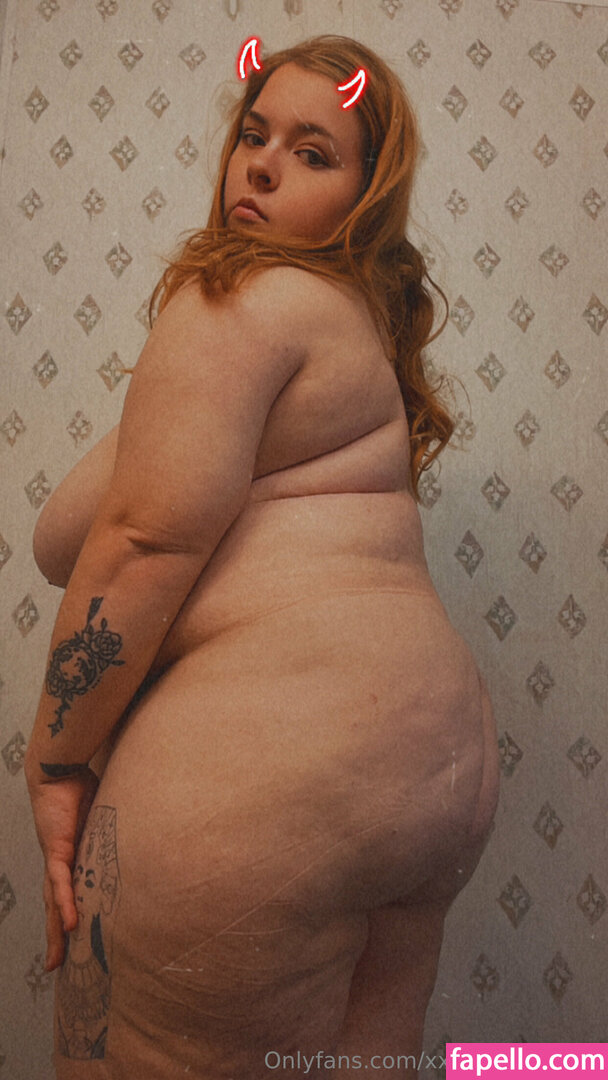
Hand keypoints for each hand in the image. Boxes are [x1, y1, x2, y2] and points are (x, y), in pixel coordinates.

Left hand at [25, 761, 98, 971]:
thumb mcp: (104, 815)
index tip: (71, 939)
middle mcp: (59, 863)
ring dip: (55, 932)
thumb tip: (148, 830)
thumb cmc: (80, 784)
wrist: (58, 768)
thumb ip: (118, 829)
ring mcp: (56, 858)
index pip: (65, 893)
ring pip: (54, 903)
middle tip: (57, 966)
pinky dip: (65, 903)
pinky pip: (62, 882)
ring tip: (58, 959)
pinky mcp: (56, 849)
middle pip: (55, 907)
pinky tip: (68, 925)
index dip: (66, 916)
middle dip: (55, 938)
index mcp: (70, 857)